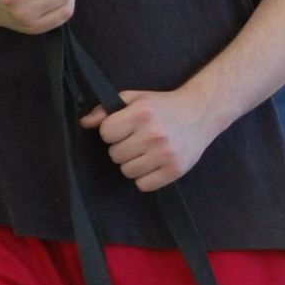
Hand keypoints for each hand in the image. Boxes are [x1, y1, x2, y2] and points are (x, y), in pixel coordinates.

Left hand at [80, 86, 219, 191]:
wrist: (200, 113)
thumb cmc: (163, 106)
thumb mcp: (135, 99)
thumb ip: (106, 110)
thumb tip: (85, 123)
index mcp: (142, 113)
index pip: (106, 133)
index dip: (113, 131)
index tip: (126, 128)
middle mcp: (154, 134)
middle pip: (115, 155)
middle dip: (123, 148)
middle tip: (139, 140)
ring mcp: (166, 154)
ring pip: (127, 171)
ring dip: (133, 164)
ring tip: (147, 151)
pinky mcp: (175, 170)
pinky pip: (144, 185)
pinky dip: (146, 177)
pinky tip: (155, 163)